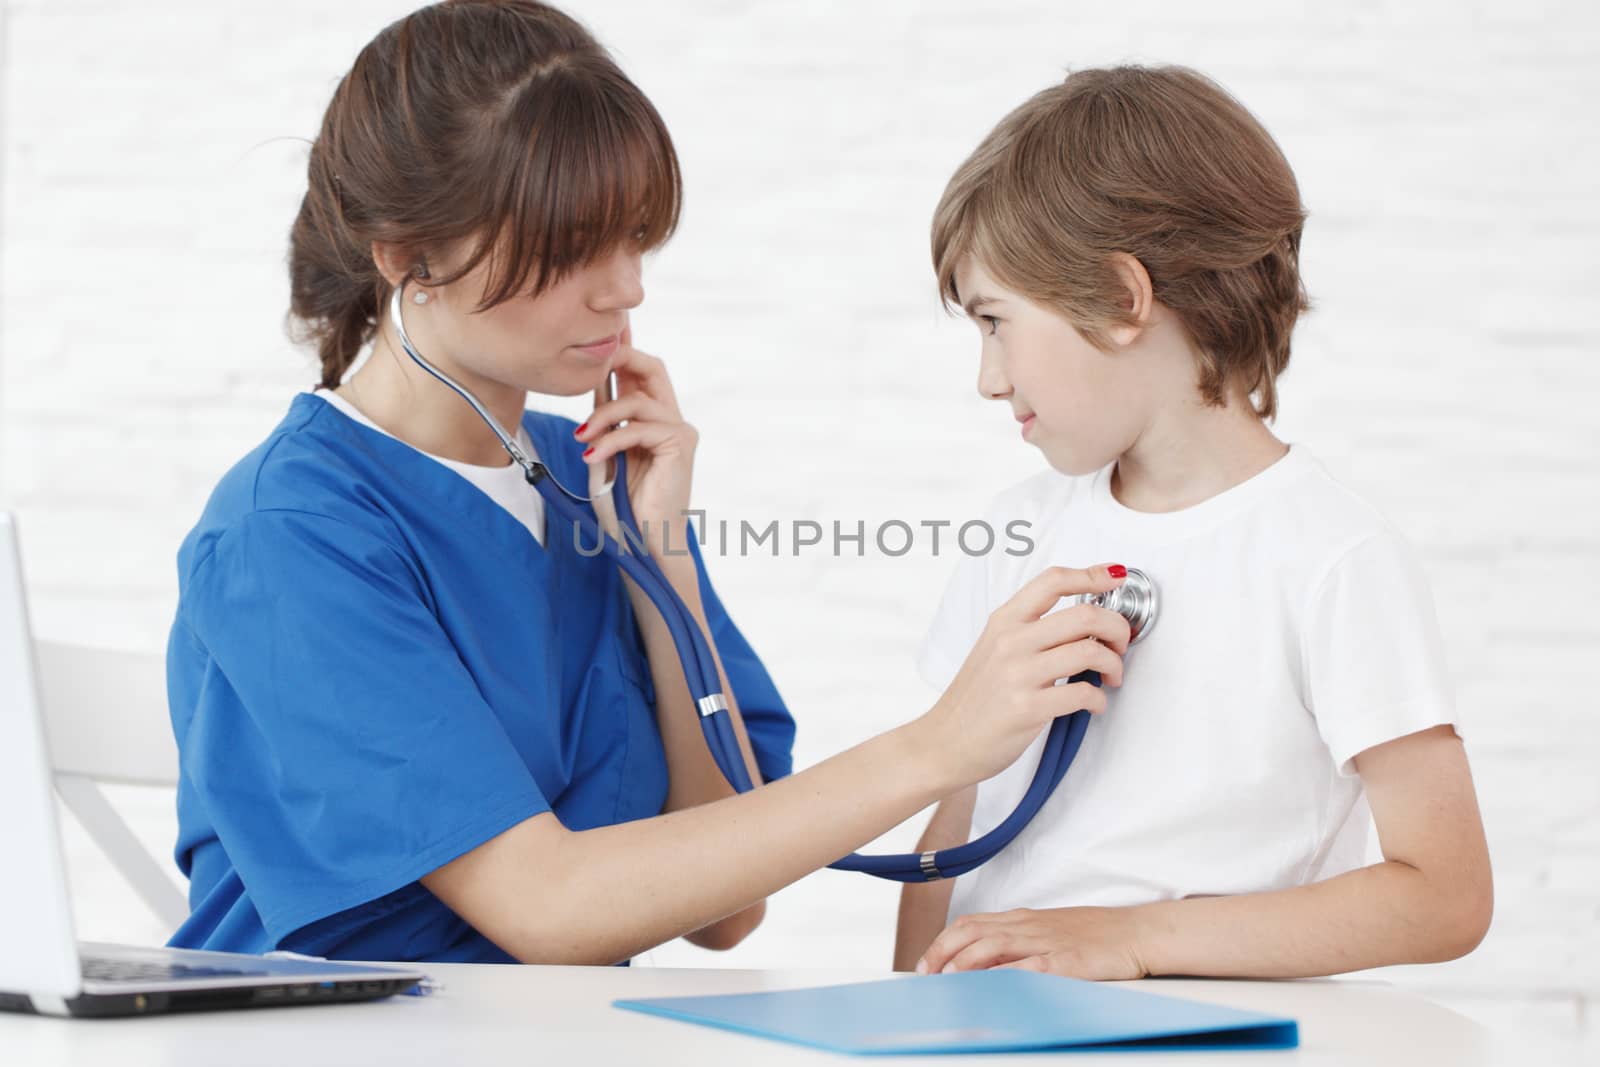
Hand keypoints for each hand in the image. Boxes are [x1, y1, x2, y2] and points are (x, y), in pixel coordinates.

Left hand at [575, 324, 698, 563]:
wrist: (642, 544)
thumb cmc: (623, 507)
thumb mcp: (604, 452)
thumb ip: (603, 418)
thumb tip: (591, 380)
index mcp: (655, 421)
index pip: (642, 372)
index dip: (623, 348)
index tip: (601, 333)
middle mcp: (672, 421)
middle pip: (653, 368)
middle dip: (621, 358)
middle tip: (592, 365)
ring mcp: (680, 432)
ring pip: (639, 401)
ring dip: (603, 416)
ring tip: (582, 437)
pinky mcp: (680, 446)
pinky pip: (640, 429)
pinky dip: (611, 441)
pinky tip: (592, 456)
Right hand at [914, 564, 1130, 789]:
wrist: (944, 742)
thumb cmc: (975, 699)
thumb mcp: (993, 649)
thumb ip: (1030, 631)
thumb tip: (1082, 620)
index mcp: (1003, 621)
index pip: (1052, 581)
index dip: (1091, 575)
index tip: (1113, 577)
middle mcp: (1010, 641)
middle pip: (1084, 614)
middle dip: (1118, 628)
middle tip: (1121, 644)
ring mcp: (1018, 674)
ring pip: (1090, 650)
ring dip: (1114, 664)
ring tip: (1111, 677)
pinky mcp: (1027, 708)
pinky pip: (1083, 694)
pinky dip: (1100, 699)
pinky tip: (1094, 704)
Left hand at [916, 906, 1149, 979]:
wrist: (1134, 933)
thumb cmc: (1093, 936)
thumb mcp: (1048, 934)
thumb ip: (1017, 946)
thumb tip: (983, 966)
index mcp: (1022, 919)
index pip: (971, 923)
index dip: (943, 942)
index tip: (926, 963)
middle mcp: (1028, 927)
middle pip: (973, 931)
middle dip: (943, 951)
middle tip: (926, 974)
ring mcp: (1046, 942)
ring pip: (994, 944)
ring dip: (965, 962)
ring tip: (948, 979)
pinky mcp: (1066, 961)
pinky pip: (1030, 966)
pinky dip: (1006, 975)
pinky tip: (991, 986)